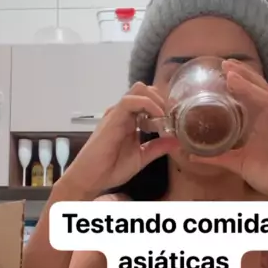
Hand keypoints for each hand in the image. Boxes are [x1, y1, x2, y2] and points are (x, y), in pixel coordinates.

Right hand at [60, 83, 175, 197]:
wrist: (91, 178)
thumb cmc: (111, 169)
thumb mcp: (141, 157)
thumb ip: (158, 147)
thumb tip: (176, 141)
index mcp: (130, 120)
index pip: (148, 100)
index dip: (163, 106)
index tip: (174, 120)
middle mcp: (124, 113)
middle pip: (145, 90)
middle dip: (162, 99)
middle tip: (171, 116)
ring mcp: (117, 113)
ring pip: (139, 90)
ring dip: (156, 100)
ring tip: (165, 117)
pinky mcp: (112, 118)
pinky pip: (130, 101)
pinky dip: (148, 104)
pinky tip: (157, 117)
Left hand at [190, 60, 267, 202]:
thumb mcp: (236, 162)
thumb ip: (217, 156)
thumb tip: (192, 154)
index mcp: (260, 120)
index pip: (248, 94)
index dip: (235, 81)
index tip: (220, 70)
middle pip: (257, 89)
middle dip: (241, 75)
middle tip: (224, 63)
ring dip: (253, 84)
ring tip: (235, 74)